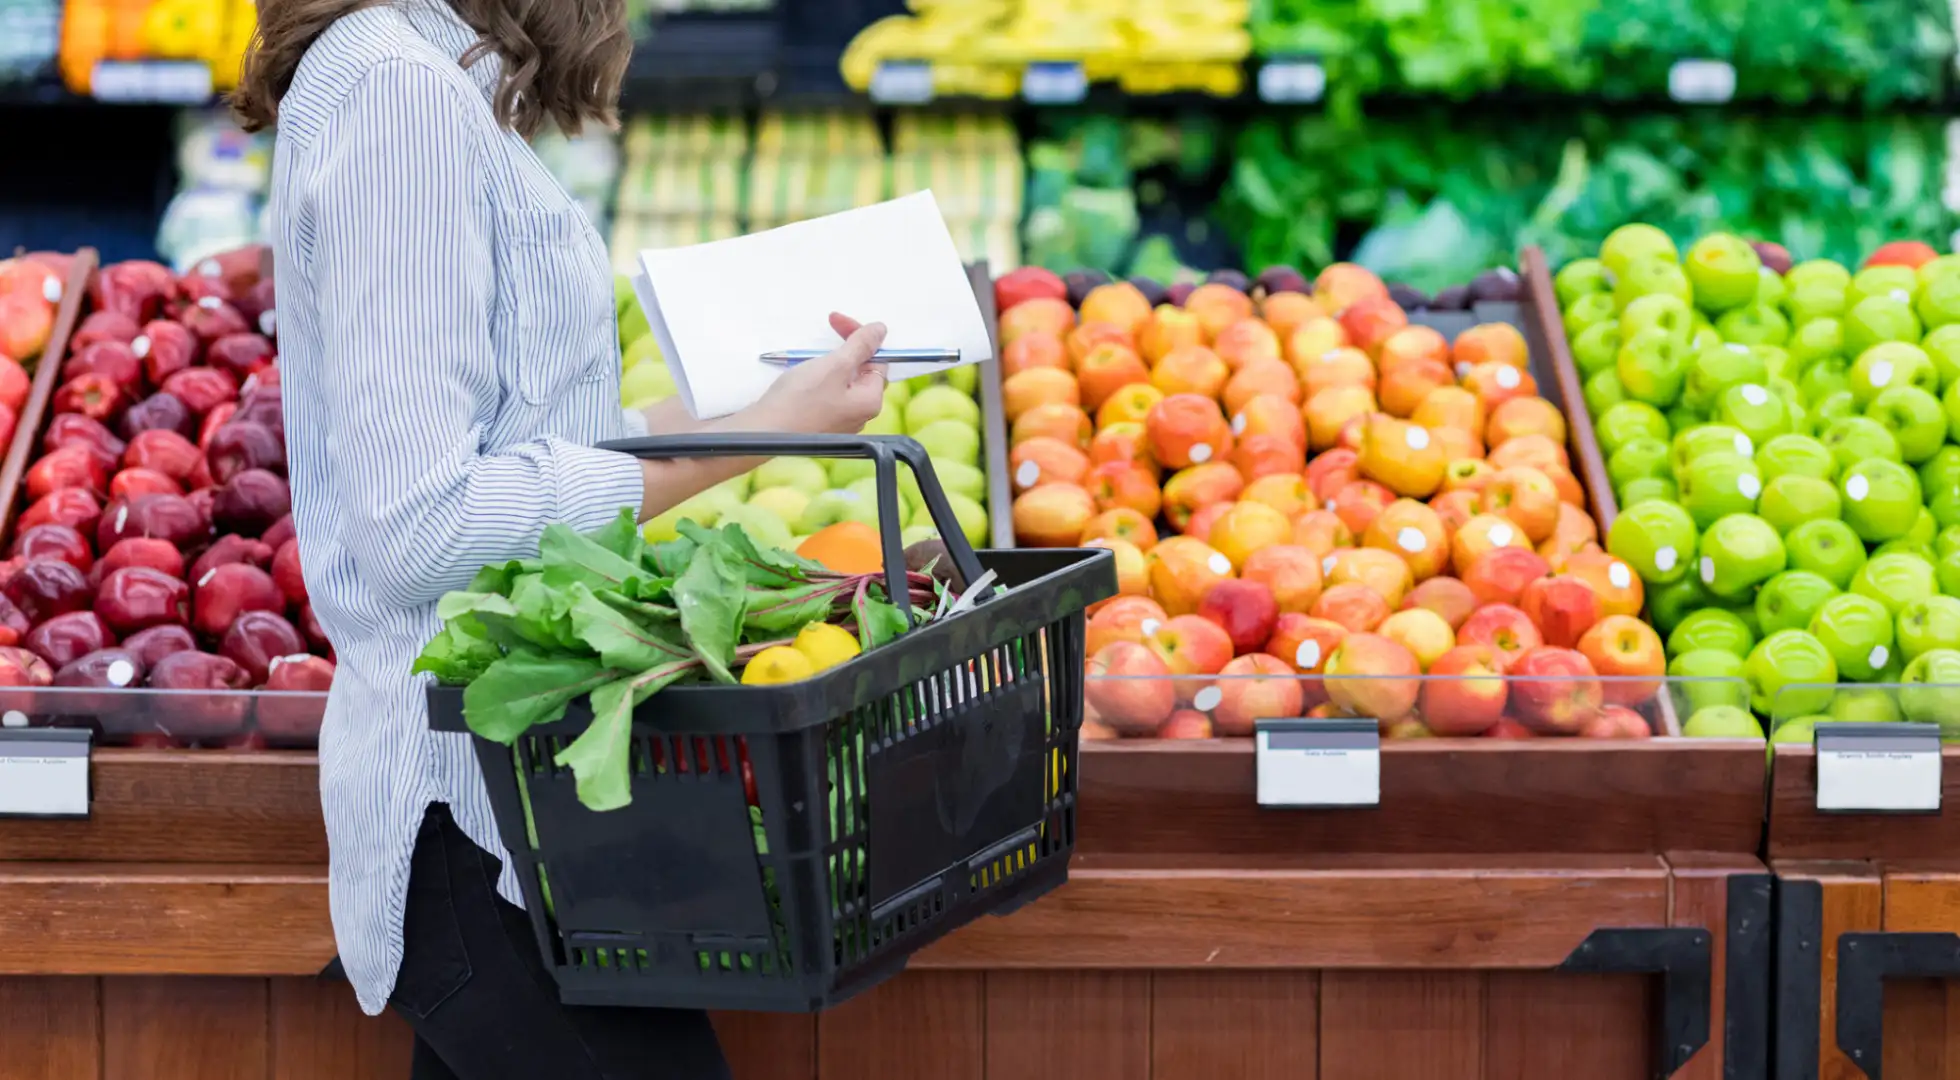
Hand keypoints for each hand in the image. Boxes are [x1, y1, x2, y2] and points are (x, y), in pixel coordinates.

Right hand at [752, 314, 887, 433]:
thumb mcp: (835, 365)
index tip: (837, 321)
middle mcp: (859, 415)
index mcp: (870, 401)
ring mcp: (839, 421)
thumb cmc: (800, 400)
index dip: (859, 336)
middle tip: (827, 330)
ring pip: (843, 381)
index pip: (877, 359)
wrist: (763, 432)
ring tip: (811, 356)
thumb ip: (861, 346)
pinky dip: (819, 377)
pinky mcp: (819, 422)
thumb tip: (881, 330)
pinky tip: (804, 374)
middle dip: (846, 347)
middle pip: (861, 370)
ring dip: (830, 361)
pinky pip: (827, 393)